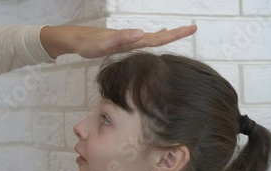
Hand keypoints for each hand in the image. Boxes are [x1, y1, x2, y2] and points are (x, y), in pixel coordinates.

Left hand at [40, 24, 196, 58]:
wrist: (76, 39)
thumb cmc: (89, 44)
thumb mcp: (103, 44)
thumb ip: (121, 39)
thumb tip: (141, 33)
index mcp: (132, 39)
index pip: (158, 38)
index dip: (175, 34)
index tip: (191, 28)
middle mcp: (133, 38)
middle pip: (159, 36)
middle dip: (176, 33)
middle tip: (193, 28)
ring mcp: (129, 39)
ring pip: (153, 37)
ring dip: (167, 35)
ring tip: (180, 32)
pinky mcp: (123, 41)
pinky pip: (144, 40)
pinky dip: (154, 37)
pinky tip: (156, 35)